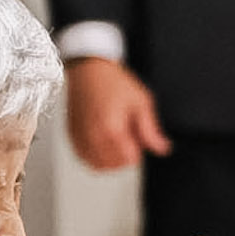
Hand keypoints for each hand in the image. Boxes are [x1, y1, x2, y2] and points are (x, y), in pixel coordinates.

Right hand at [64, 56, 169, 172]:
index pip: (130, 160)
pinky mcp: (72, 137)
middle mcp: (92, 137)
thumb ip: (151, 130)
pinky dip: (95, 156)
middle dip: (124, 154)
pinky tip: (101, 141)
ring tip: (113, 137)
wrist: (88, 69)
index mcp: (111, 130)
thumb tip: (162, 148)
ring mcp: (80, 138)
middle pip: (115, 165)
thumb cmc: (113, 81)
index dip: (138, 149)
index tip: (137, 135)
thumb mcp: (141, 102)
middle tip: (126, 133)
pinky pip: (85, 159)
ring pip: (99, 166)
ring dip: (110, 158)